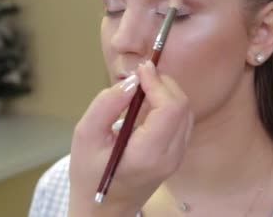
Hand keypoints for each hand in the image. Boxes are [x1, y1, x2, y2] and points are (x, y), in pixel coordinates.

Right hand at [68, 61, 193, 216]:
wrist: (102, 208)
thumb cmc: (89, 174)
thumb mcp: (85, 135)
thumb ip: (106, 104)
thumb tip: (132, 81)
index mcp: (148, 153)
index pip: (170, 107)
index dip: (158, 82)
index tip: (140, 70)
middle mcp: (169, 157)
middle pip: (182, 106)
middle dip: (163, 83)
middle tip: (141, 75)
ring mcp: (176, 158)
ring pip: (186, 112)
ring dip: (167, 93)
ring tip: (142, 88)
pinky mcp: (176, 156)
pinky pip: (182, 121)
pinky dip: (169, 105)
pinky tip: (148, 104)